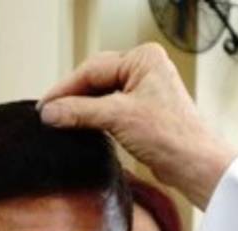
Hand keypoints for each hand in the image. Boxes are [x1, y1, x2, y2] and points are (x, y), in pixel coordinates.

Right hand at [38, 43, 236, 208]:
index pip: (92, 69)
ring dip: (81, 109)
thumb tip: (50, 112)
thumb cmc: (170, 136)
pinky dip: (93, 118)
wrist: (193, 165)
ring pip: (101, 95)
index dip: (65, 89)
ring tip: (59, 122)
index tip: (44, 107)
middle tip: (47, 115)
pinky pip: (110, 109)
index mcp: (143, 58)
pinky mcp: (144, 112)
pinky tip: (80, 127)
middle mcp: (146, 69)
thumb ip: (80, 112)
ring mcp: (145, 90)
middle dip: (72, 97)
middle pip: (96, 80)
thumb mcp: (117, 117)